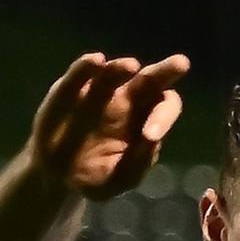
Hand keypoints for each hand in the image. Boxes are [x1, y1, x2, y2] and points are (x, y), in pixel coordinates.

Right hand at [25, 52, 190, 198]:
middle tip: (181, 63)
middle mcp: (127, 99)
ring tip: (131, 65)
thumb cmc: (97, 176)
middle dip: (167, 70)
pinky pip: (79, 75)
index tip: (151, 136)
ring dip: (122, 67)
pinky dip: (86, 67)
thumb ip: (137, 164)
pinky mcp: (70, 90)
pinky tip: (95, 60)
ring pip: (114, 72)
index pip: (164, 106)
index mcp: (146, 119)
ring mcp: (98, 91)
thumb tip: (152, 141)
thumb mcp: (120, 179)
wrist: (58, 176)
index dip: (163, 116)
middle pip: (150, 80)